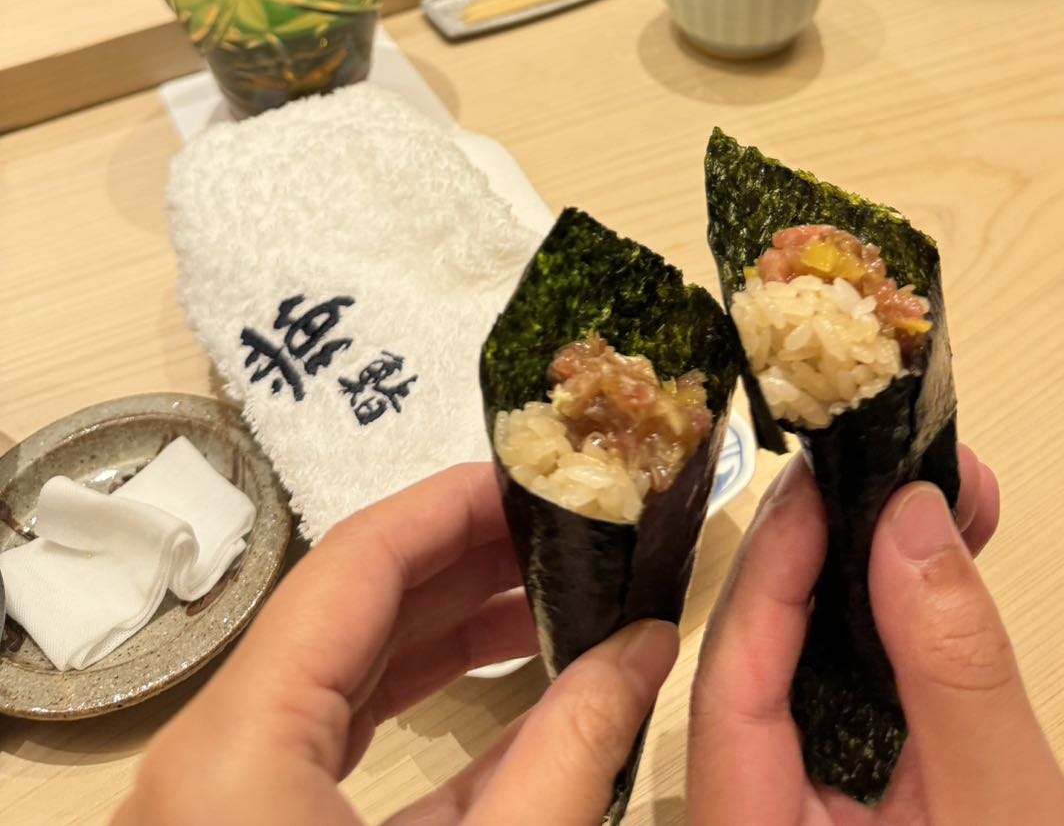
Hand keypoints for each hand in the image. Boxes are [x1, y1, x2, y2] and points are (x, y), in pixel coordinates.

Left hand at [113, 464, 677, 825]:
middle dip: (461, 563)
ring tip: (550, 596)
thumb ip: (571, 750)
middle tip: (564, 528)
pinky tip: (513, 698)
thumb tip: (649, 645)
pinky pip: (335, 746)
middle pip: (342, 610)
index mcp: (239, 747)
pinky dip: (420, 712)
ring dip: (444, 631)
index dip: (452, 504)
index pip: (352, 563)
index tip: (537, 473)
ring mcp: (224, 804)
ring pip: (338, 676)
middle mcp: (212, 760)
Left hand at [689, 448, 1063, 824]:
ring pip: (800, 685)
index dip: (771, 576)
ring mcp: (792, 823)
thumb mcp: (1007, 814)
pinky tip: (937, 573)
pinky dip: (889, 641)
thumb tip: (910, 518)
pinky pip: (839, 713)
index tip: (819, 481)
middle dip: (822, 559)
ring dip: (865, 585)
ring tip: (937, 497)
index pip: (730, 697)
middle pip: (754, 676)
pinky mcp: (837, 814)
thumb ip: (953, 671)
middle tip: (888, 463)